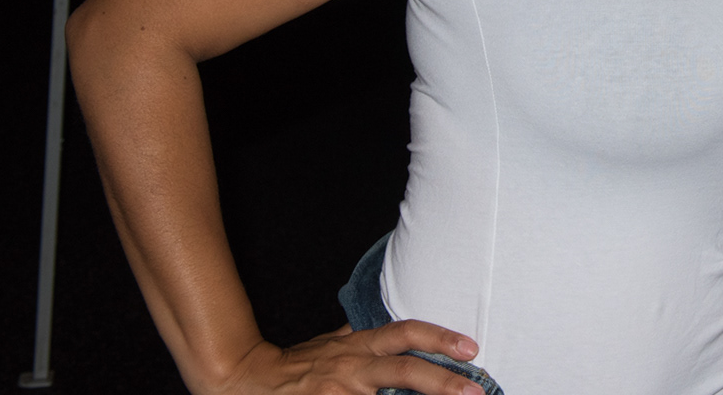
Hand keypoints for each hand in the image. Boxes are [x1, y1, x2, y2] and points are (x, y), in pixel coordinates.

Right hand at [219, 321, 484, 394]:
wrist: (246, 379)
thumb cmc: (296, 366)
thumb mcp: (331, 344)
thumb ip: (360, 339)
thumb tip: (394, 333)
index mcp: (357, 347)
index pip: (404, 334)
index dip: (439, 337)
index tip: (471, 347)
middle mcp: (351, 368)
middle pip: (403, 370)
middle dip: (442, 381)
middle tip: (476, 390)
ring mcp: (338, 392)